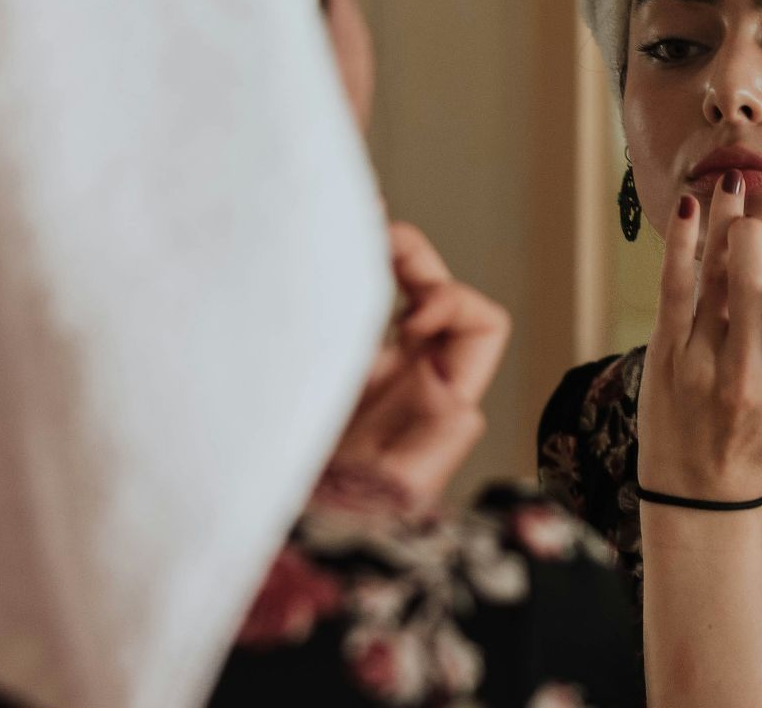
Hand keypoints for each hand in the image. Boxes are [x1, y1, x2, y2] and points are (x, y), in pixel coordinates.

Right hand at [318, 222, 509, 516]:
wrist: (280, 536)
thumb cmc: (343, 524)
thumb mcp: (396, 492)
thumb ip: (434, 446)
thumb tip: (465, 405)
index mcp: (438, 395)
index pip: (482, 327)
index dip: (456, 305)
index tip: (408, 323)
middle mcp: (406, 374)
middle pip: (428, 288)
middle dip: (404, 252)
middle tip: (362, 236)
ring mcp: (359, 367)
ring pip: (378, 289)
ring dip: (363, 254)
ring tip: (331, 225)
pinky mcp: (314, 365)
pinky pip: (331, 307)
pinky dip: (322, 276)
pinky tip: (289, 252)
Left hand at [636, 171, 761, 501]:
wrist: (699, 490)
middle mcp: (748, 374)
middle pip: (757, 283)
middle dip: (755, 239)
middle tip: (752, 216)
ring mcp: (701, 364)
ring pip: (714, 278)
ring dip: (722, 224)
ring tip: (729, 186)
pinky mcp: (665, 356)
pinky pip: (675, 290)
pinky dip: (681, 247)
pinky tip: (690, 210)